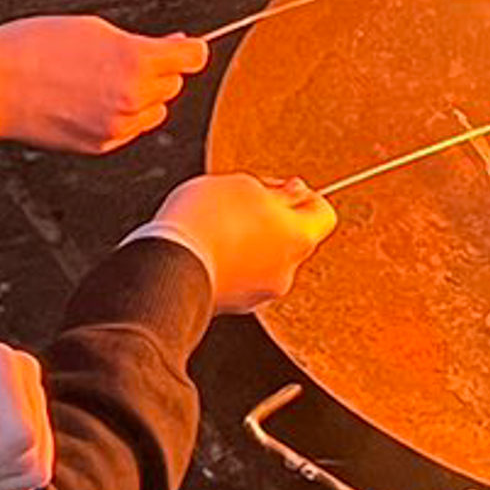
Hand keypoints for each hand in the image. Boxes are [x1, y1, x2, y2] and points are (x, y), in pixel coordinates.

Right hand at [0, 13, 204, 154]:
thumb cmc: (34, 48)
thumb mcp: (94, 28)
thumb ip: (140, 42)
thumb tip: (170, 48)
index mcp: (136, 61)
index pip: (193, 58)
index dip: (187, 50)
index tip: (184, 48)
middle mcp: (134, 97)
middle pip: (173, 84)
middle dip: (159, 71)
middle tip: (128, 58)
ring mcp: (118, 125)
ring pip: (154, 110)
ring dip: (143, 97)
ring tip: (105, 80)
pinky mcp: (102, 144)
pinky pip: (130, 129)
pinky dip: (122, 116)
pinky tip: (93, 99)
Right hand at [148, 173, 336, 313]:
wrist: (167, 265)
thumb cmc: (205, 221)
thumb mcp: (244, 184)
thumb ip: (276, 189)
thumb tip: (293, 193)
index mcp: (299, 239)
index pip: (323, 214)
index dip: (304, 196)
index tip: (278, 188)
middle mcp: (287, 271)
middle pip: (292, 237)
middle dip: (271, 219)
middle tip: (240, 204)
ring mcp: (260, 293)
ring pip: (264, 258)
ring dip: (248, 241)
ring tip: (216, 226)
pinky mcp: (233, 305)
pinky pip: (241, 276)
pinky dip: (230, 262)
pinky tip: (206, 247)